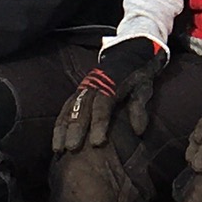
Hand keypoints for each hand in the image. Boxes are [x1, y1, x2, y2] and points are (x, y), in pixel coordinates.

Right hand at [52, 36, 164, 151]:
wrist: (130, 52)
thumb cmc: (138, 74)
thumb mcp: (144, 88)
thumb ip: (139, 108)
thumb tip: (138, 131)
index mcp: (110, 84)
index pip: (102, 106)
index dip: (99, 124)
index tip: (97, 142)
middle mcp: (93, 86)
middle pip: (81, 108)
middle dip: (75, 129)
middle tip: (71, 148)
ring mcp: (83, 88)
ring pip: (69, 108)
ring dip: (62, 129)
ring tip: (58, 149)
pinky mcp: (78, 92)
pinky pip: (66, 108)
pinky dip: (60, 124)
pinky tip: (57, 139)